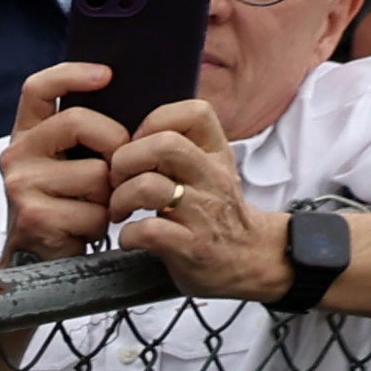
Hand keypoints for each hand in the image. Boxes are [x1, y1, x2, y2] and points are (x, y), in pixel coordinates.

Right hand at [0, 63, 124, 260]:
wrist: (35, 261)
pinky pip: (93, 210)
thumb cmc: (66, 206)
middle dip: (114, 142)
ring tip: (94, 207)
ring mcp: (20, 186)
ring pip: (96, 172)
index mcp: (27, 136)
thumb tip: (135, 101)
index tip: (107, 75)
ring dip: (109, 194)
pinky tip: (84, 229)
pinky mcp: (35, 217)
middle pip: (78, 121)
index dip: (71, 74)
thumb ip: (88, 135)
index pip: (38, 89)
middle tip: (117, 168)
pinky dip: (100, 223)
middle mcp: (16, 156)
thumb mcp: (70, 163)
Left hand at [107, 97, 276, 294]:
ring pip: (148, 187)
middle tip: (117, 181)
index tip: (139, 145)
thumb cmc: (217, 212)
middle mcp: (212, 178)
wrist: (253, 259)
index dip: (155, 122)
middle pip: (163, 145)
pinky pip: (148, 231)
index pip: (194, 112)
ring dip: (119, 199)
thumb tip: (132, 133)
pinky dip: (128, 235)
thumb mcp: (210, 170)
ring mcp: (203, 212)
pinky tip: (131, 238)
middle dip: (125, 160)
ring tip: (120, 211)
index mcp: (216, 154)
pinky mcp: (191, 246)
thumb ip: (181, 149)